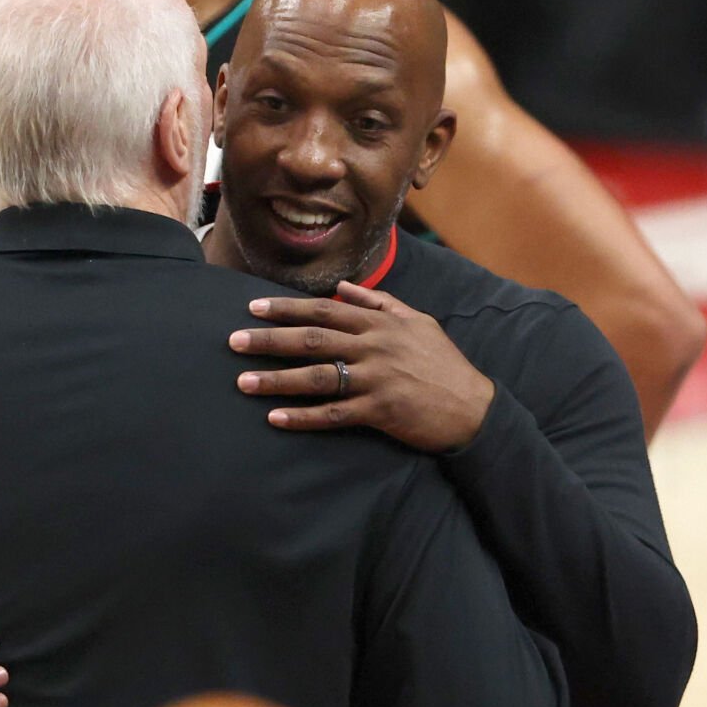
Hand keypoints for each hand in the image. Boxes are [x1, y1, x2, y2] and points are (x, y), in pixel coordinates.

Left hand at [228, 281, 495, 452]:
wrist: (473, 407)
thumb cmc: (443, 363)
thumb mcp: (417, 322)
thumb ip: (379, 302)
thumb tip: (343, 288)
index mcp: (380, 323)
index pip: (323, 311)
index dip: (286, 309)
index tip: (253, 307)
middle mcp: (374, 346)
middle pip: (312, 339)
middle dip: (269, 339)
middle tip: (233, 341)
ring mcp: (376, 379)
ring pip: (317, 376)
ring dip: (277, 379)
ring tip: (243, 382)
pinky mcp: (380, 410)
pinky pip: (334, 414)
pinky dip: (303, 416)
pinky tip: (276, 418)